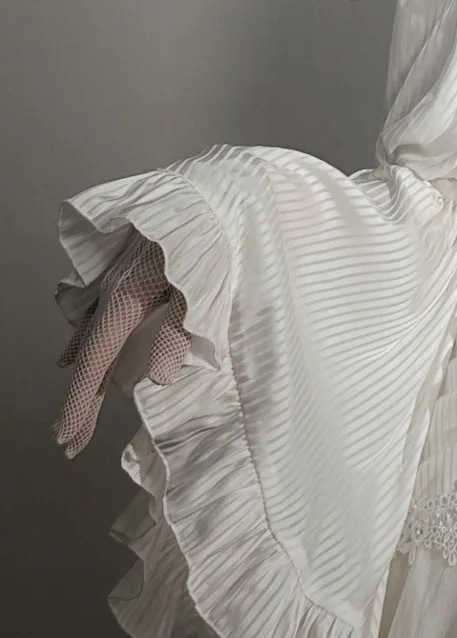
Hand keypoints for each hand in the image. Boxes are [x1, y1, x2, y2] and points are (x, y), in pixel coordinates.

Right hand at [53, 232, 188, 456]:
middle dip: (80, 403)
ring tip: (78, 411)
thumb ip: (177, 333)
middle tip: (69, 442)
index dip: (80, 405)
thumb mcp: (200, 291)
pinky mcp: (123, 277)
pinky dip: (83, 341)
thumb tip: (158, 377)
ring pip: (90, 339)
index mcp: (128, 302)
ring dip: (84, 375)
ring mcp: (114, 285)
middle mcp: (113, 295)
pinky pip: (94, 317)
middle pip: (90, 360)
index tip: (67, 439)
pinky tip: (71, 354)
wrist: (209, 195)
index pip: (96, 365)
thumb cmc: (208, 241)